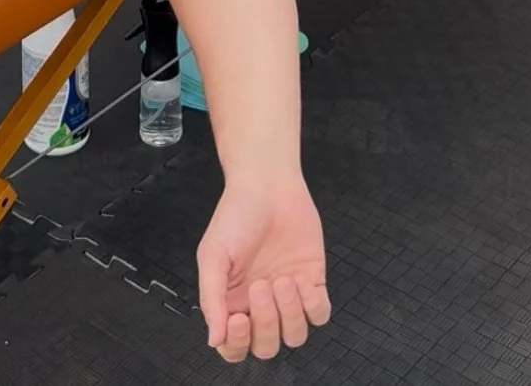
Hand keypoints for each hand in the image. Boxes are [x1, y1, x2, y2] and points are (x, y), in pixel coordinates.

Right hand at [197, 174, 330, 363]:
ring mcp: (287, 296)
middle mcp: (260, 304)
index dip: (237, 344)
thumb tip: (214, 340)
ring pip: (295, 335)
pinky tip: (301, 280)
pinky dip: (312, 305)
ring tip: (282, 280)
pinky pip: (319, 314)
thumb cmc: (236, 214)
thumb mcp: (212, 255)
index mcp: (232, 301)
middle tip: (261, 287)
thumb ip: (211, 298)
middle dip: (266, 323)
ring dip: (289, 314)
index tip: (238, 320)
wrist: (267, 184)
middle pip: (266, 345)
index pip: (234, 346)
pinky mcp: (312, 281)